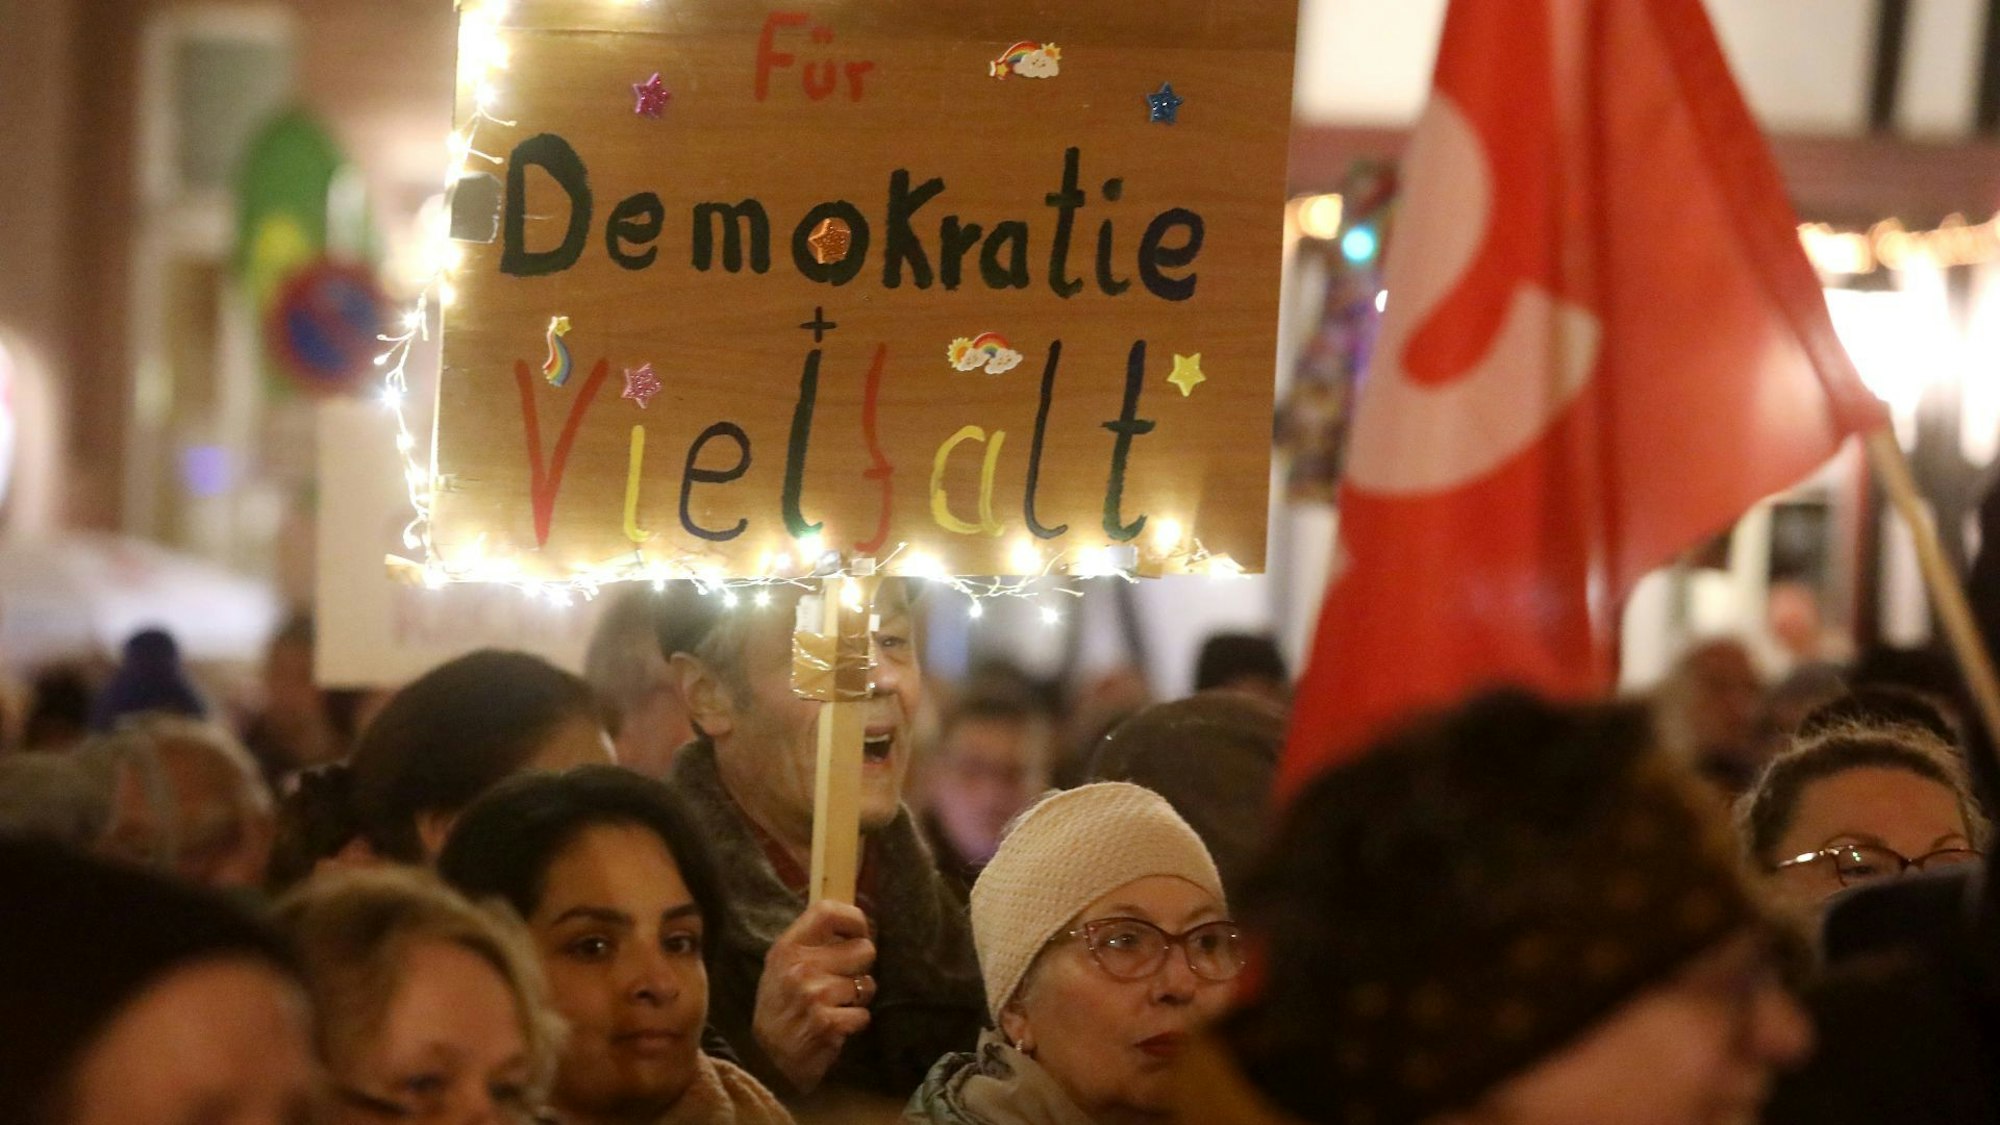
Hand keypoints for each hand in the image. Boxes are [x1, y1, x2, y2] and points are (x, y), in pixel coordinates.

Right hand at [753, 899, 876, 1093]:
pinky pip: (863, 1014)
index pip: (828, 912)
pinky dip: (854, 1022)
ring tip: (834, 1006)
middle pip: (864, 949)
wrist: (766, 1058)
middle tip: (843, 981)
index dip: (854, 919)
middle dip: (861, 967)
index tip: (859, 933)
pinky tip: (834, 1026)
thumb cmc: (781, 1006)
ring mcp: (814, 996)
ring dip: (857, 998)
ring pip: (867, 985)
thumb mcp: (782, 966)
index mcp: (787, 948)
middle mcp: (800, 967)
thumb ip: (811, 944)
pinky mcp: (827, 1024)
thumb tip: (855, 925)